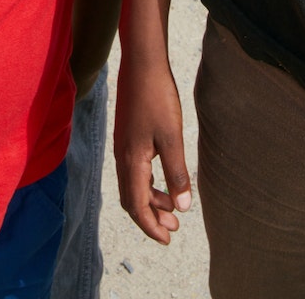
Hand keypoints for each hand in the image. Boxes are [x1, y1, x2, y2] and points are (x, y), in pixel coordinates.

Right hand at [114, 57, 192, 245]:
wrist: (142, 64)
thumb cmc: (157, 98)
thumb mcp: (172, 137)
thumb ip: (177, 173)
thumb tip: (182, 207)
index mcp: (131, 162)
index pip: (137, 206)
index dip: (151, 227)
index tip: (167, 240)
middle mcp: (122, 157)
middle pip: (132, 199)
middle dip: (151, 217)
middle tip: (174, 228)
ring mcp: (123, 146)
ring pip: (133, 185)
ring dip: (151, 199)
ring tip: (173, 206)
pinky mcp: (127, 136)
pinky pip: (134, 170)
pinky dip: (148, 182)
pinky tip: (163, 176)